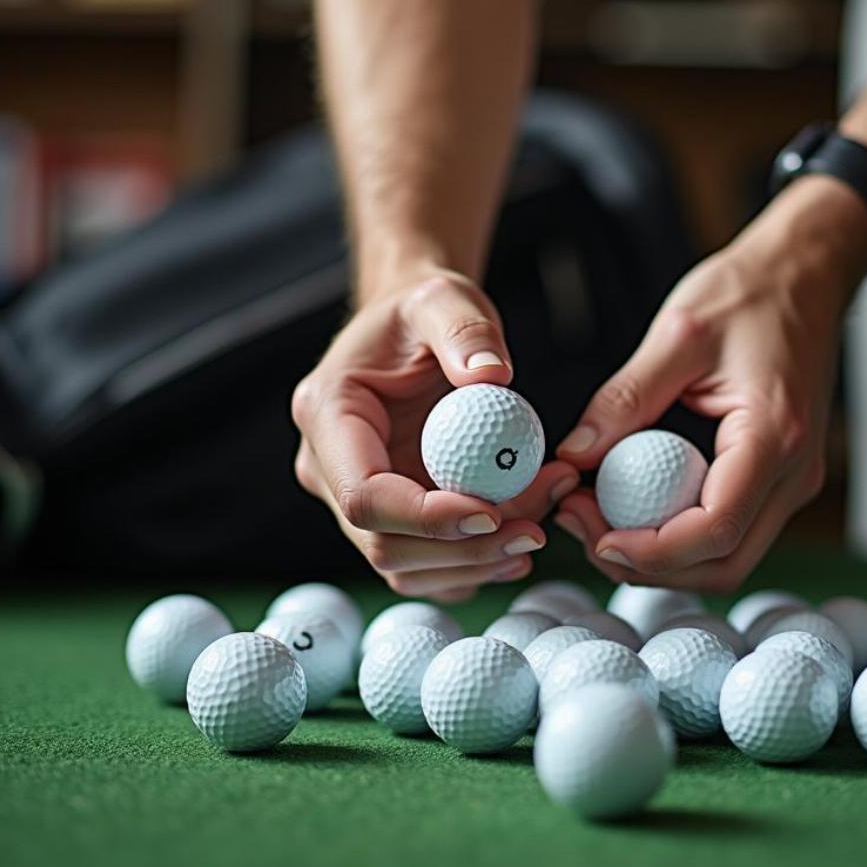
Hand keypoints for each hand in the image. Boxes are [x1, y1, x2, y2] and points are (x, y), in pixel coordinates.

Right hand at [292, 266, 578, 601]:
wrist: (412, 331)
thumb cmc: (421, 313)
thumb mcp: (444, 299)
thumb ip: (465, 332)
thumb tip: (493, 379)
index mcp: (328, 416)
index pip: (364, 496)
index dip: (427, 518)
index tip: (493, 512)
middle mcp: (329, 468)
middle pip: (384, 545)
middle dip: (463, 550)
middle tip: (534, 532)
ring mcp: (356, 500)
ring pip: (407, 566)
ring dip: (477, 562)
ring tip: (538, 530)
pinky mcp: (391, 517)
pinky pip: (428, 564)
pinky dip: (475, 563)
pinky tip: (518, 538)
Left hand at [553, 176, 866, 591]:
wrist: (806, 272)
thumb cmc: (752, 291)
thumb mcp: (678, 335)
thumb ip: (624, 399)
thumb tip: (573, 454)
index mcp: (773, 435)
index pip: (715, 530)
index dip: (649, 550)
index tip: (592, 532)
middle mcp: (793, 471)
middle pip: (723, 564)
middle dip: (648, 564)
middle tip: (584, 529)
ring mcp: (791, 478)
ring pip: (728, 556)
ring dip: (662, 554)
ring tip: (600, 515)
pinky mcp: (778, 474)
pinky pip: (732, 527)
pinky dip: (680, 532)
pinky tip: (635, 500)